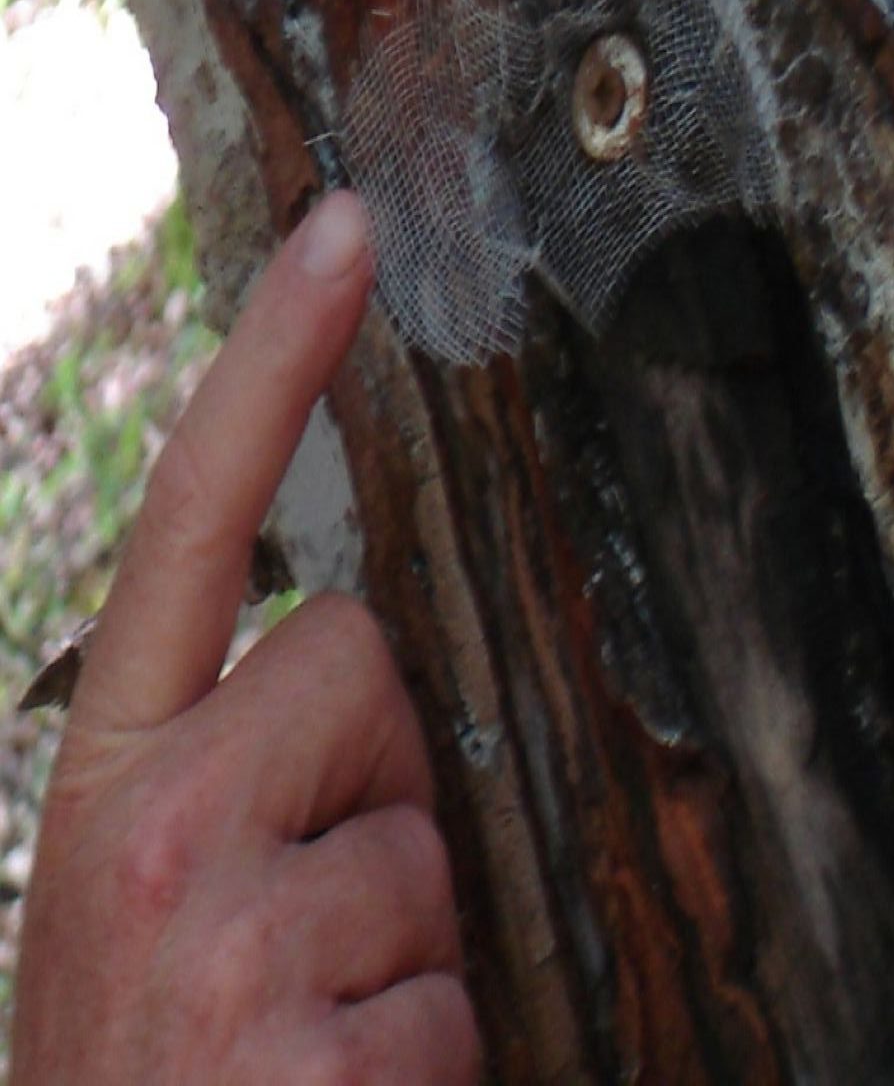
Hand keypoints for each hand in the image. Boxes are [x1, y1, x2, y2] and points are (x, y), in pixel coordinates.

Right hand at [11, 192, 480, 1084]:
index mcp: (103, 773)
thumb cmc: (142, 1066)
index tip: (344, 226)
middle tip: (297, 915)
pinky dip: (425, 1060)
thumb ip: (239, 764)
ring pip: (428, 842)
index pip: (194, 523)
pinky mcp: (321, 1062)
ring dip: (400, 933)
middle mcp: (149, 834)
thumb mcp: (142, 894)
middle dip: (368, 764)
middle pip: (366, 662)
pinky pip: (454, 995)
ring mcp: (234, 950)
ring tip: (302, 1036)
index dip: (268, 363)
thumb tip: (367, 674)